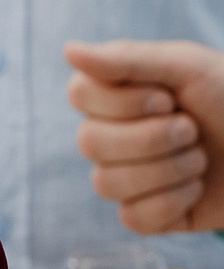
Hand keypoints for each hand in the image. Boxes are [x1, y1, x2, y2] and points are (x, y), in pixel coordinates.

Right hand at [70, 42, 223, 231]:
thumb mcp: (186, 67)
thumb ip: (125, 60)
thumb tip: (67, 50)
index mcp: (113, 94)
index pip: (79, 95)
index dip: (122, 102)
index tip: (167, 98)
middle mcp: (111, 134)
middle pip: (89, 143)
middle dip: (151, 139)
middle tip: (192, 130)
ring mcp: (128, 176)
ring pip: (107, 183)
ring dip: (165, 171)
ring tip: (200, 160)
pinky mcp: (150, 214)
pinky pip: (133, 218)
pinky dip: (170, 204)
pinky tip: (196, 188)